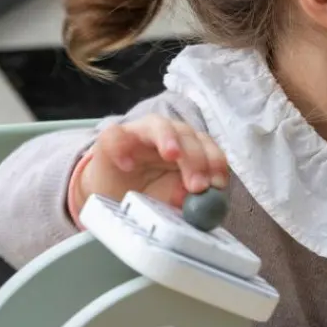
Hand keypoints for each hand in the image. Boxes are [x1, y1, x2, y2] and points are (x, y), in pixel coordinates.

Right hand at [79, 114, 228, 209]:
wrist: (109, 196)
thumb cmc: (144, 194)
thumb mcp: (169, 201)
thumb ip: (185, 199)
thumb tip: (198, 200)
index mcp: (187, 148)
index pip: (207, 147)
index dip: (215, 162)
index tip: (218, 184)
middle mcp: (167, 135)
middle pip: (187, 135)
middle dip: (196, 158)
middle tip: (197, 185)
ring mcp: (139, 133)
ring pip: (159, 125)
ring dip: (168, 139)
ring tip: (172, 155)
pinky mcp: (111, 139)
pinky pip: (116, 136)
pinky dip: (123, 147)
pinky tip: (127, 165)